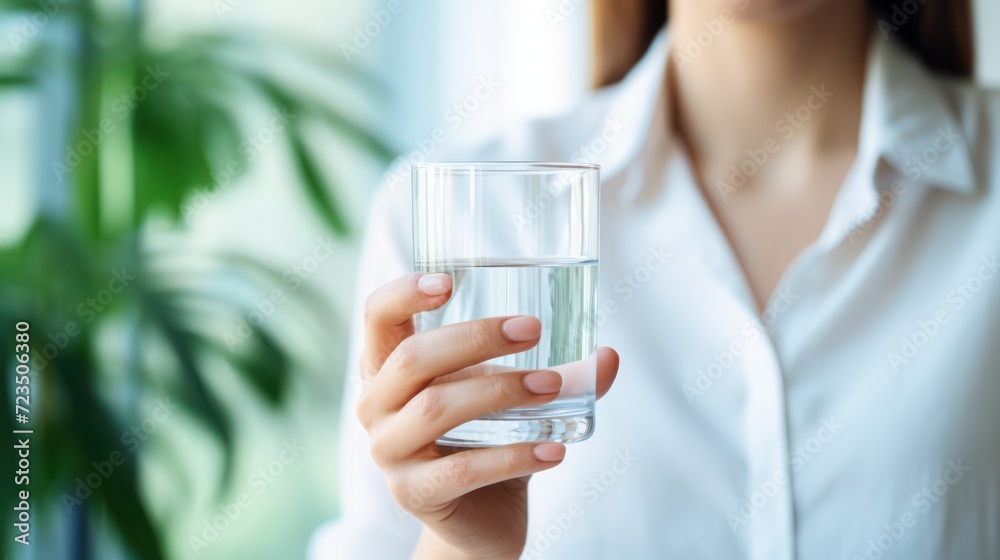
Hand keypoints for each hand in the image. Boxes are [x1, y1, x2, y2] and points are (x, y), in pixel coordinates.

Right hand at [356, 272, 619, 559]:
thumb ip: (560, 376)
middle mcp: (376, 406)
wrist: (478, 517)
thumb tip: (609, 356)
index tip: (449, 281)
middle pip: (413, 358)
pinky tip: (555, 449)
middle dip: (477, 338)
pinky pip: (462, 470)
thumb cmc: (487, 440)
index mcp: (388, 369)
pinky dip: (513, 456)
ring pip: (436, 409)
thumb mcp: (513, 397)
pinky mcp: (415, 494)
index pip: (378, 317)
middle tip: (533, 330)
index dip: (403, 293)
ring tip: (552, 385)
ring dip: (500, 390)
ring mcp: (389, 453)